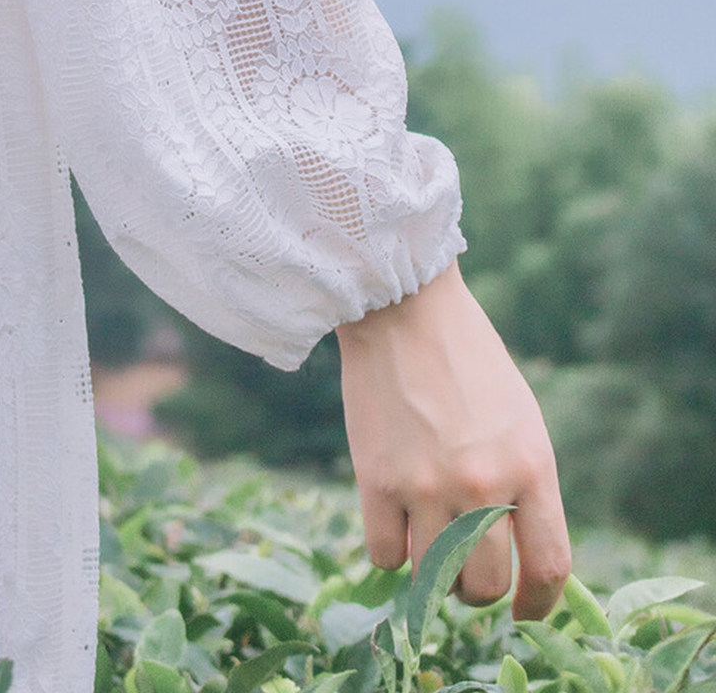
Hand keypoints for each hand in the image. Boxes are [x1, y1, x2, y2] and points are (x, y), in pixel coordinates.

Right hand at [335, 261, 570, 619]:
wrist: (405, 312)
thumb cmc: (467, 360)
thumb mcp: (520, 418)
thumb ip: (525, 483)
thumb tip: (514, 548)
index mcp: (531, 465)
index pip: (549, 566)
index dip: (538, 605)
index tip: (524, 613)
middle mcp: (483, 484)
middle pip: (484, 587)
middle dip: (476, 591)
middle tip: (465, 572)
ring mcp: (427, 485)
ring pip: (432, 580)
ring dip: (431, 572)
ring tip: (427, 538)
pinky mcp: (377, 480)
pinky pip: (384, 555)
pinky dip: (390, 548)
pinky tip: (393, 519)